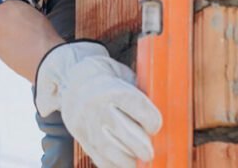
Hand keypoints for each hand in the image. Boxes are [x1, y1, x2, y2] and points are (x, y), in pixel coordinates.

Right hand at [35, 41, 161, 167]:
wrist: (75, 79)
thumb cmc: (110, 81)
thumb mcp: (127, 80)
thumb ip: (142, 99)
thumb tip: (163, 124)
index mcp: (115, 89)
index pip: (139, 109)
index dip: (153, 122)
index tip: (155, 127)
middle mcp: (99, 105)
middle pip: (125, 132)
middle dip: (142, 148)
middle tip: (149, 154)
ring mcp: (87, 122)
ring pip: (109, 148)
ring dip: (127, 160)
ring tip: (135, 161)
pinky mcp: (79, 134)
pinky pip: (97, 156)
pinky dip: (111, 164)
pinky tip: (121, 163)